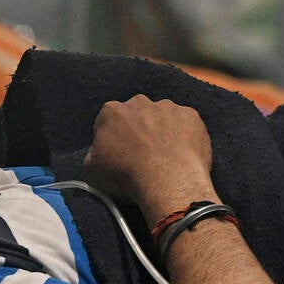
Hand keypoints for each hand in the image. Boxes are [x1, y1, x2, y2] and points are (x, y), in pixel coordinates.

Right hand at [83, 96, 214, 210]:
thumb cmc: (125, 175)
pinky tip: (183, 153)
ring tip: (166, 155)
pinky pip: (186, 123)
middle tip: (143, 153)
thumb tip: (101, 150)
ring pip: (162, 116)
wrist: (168, 181)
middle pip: (137, 114)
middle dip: (139, 129)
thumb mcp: (91, 170)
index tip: (118, 153)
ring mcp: (168, 107)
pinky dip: (184, 135)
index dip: (113, 138)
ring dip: (162, 130)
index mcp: (111, 112)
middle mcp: (139, 102)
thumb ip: (94, 152)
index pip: (108, 121)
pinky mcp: (192, 116)